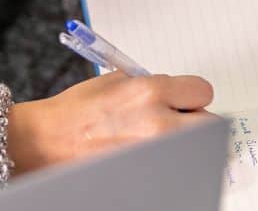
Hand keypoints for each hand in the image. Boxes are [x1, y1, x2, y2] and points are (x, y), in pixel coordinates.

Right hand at [6, 71, 217, 174]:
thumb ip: (151, 84)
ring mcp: (154, 152)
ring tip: (161, 140)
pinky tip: (152, 157)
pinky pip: (175, 166)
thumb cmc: (76, 111)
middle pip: (209, 123)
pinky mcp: (148, 174)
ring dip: (185, 142)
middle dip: (196, 119)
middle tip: (179, 120)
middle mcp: (158, 123)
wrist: (48, 141)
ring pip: (196, 148)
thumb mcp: (116, 81)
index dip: (191, 94)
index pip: (201, 90)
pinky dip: (170, 161)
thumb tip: (177, 92)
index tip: (183, 99)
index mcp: (149, 92)